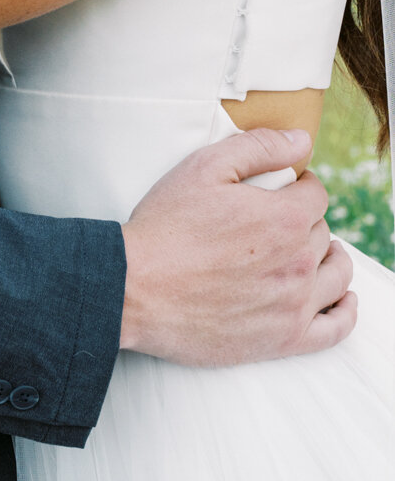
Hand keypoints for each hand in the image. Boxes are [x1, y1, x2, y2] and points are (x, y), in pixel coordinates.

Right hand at [120, 128, 356, 365]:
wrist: (135, 287)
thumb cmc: (165, 225)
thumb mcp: (204, 167)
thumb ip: (259, 147)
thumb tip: (302, 140)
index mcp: (284, 218)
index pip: (316, 195)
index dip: (299, 186)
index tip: (283, 189)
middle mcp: (298, 262)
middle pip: (322, 232)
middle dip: (304, 221)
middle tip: (273, 221)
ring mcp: (294, 304)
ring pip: (337, 274)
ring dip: (328, 257)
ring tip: (309, 252)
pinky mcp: (283, 340)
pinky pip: (336, 328)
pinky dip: (345, 310)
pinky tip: (340, 298)